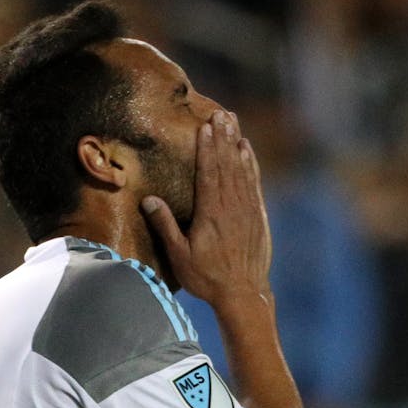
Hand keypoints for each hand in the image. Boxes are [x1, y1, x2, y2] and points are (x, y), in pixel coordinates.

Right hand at [141, 109, 271, 308]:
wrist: (243, 294)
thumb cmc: (206, 278)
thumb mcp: (180, 256)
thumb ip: (166, 226)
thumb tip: (149, 199)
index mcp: (211, 213)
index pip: (208, 173)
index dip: (206, 148)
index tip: (204, 126)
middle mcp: (231, 206)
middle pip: (226, 164)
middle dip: (222, 138)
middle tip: (220, 114)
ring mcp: (247, 209)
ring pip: (241, 169)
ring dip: (236, 144)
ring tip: (232, 122)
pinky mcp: (258, 215)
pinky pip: (254, 182)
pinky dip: (250, 164)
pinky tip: (246, 150)